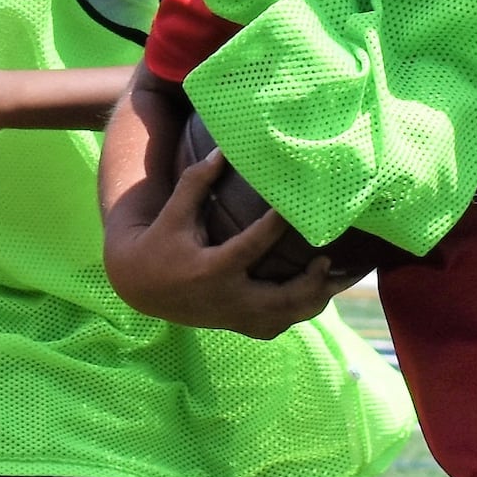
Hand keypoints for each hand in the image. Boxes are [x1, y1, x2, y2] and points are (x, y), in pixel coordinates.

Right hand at [103, 147, 341, 336]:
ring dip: (314, 299)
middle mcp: (226, 298)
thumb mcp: (172, 215)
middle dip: (311, 281)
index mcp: (210, 270)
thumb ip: (196, 183)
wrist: (139, 287)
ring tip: (337, 276)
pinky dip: (297, 312)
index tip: (297, 208)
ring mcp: (233, 316)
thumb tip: (224, 151)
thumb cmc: (158, 244)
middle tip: (327, 256)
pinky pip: (275, 326)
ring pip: (285, 317)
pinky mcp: (235, 325)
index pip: (251, 248)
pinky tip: (315, 293)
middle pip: (281, 299)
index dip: (275, 226)